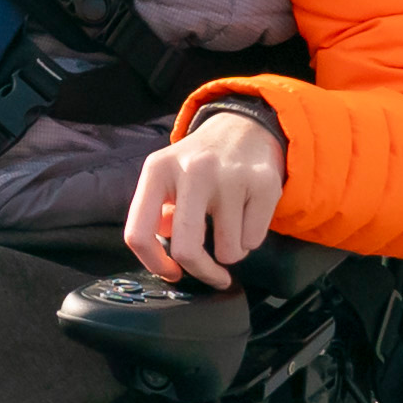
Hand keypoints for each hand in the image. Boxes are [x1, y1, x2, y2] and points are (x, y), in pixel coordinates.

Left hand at [123, 108, 287, 286]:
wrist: (243, 126)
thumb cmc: (200, 163)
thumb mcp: (166, 177)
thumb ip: (157, 214)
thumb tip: (164, 255)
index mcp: (158, 170)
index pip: (139, 233)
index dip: (153, 264)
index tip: (171, 272)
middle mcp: (192, 170)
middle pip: (187, 249)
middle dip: (202, 272)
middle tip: (213, 275)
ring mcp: (229, 176)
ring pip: (229, 251)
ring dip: (231, 251)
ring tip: (230, 226)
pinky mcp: (263, 183)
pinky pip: (253, 240)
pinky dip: (251, 238)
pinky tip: (247, 215)